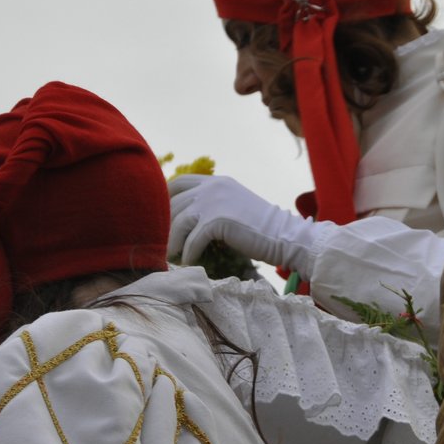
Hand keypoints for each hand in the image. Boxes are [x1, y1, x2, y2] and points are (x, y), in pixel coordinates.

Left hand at [168, 174, 322, 271]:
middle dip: (165, 225)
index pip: (178, 182)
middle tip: (161, 243)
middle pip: (173, 203)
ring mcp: (214, 201)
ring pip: (179, 222)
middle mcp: (212, 187)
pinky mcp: (217, 220)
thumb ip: (213, 204)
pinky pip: (192, 240)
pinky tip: (190, 262)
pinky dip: (189, 253)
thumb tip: (187, 220)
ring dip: (173, 242)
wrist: (284, 235)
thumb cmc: (261, 227)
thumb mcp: (234, 205)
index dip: (164, 199)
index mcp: (216, 181)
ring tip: (172, 256)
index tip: (160, 217)